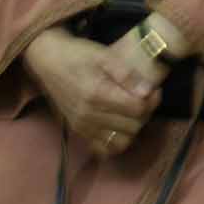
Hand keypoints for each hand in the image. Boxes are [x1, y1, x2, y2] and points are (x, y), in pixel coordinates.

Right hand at [24, 28, 162, 156]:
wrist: (49, 61)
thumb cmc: (78, 55)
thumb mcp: (104, 56)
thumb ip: (126, 74)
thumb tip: (147, 91)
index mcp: (97, 94)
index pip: (137, 109)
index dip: (152, 100)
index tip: (154, 90)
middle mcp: (89, 115)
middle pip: (132, 126)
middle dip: (145, 113)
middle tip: (144, 99)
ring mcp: (82, 126)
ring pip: (121, 141)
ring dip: (133, 129)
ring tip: (133, 112)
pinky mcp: (78, 131)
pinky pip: (103, 148)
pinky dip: (116, 141)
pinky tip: (120, 126)